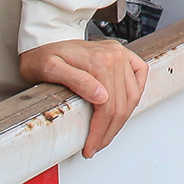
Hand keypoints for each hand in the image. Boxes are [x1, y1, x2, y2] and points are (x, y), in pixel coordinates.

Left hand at [19, 38, 149, 155]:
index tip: (91, 146)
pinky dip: (136, 94)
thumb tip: (101, 97)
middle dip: (110, 131)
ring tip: (107, 134)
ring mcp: (120, 54)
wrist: (45, 37)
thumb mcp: (49, 68)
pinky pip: (140, 75)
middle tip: (97, 145)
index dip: (100, 131)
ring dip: (122, 119)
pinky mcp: (122, 54)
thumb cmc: (43, 54)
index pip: (107, 107)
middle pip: (121, 104)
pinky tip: (126, 107)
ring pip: (132, 95)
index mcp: (99, 61)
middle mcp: (114, 56)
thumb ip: (76, 81)